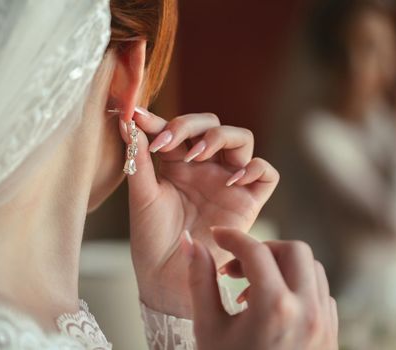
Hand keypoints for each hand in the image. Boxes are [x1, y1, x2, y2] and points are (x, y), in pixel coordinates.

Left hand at [125, 110, 278, 316]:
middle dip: (192, 125)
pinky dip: (255, 168)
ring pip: (242, 139)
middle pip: (213, 125)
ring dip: (221, 138)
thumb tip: (128, 123)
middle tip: (170, 142)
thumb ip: (139, 160)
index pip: (178, 130)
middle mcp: (206, 168)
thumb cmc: (151, 238)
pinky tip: (232, 179)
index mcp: (179, 164)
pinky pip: (267, 174)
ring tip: (197, 156)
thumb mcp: (142, 196)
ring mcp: (229, 182)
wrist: (165, 277)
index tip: (140, 118)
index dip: (162, 120)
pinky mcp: (249, 202)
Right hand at [188, 227, 338, 349]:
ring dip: (282, 267)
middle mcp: (308, 312)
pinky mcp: (332, 335)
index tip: (217, 237)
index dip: (231, 238)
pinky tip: (272, 306)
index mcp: (275, 309)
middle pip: (294, 250)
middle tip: (237, 267)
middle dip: (263, 249)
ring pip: (312, 269)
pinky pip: (320, 292)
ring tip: (251, 290)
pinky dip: (297, 286)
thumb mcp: (208, 328)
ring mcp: (326, 324)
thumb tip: (190, 243)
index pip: (255, 251)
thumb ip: (200, 280)